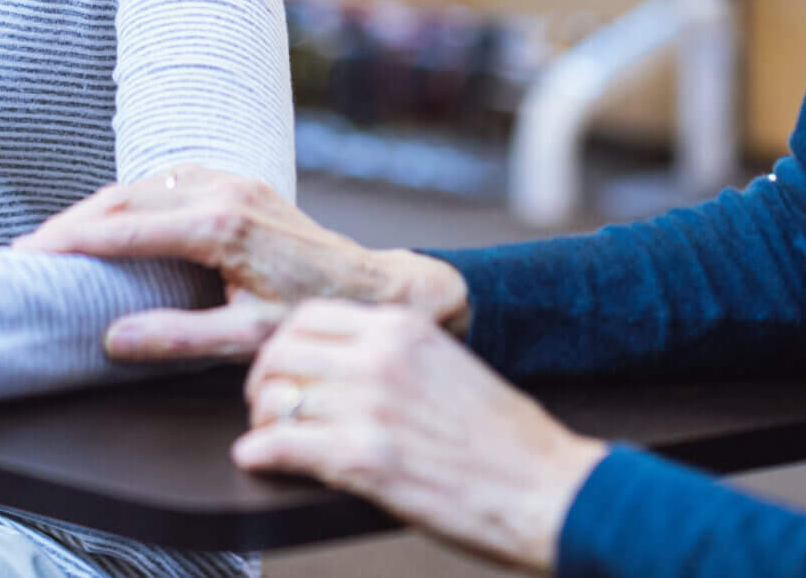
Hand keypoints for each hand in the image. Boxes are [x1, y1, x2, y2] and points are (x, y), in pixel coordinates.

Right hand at [13, 164, 467, 361]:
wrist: (374, 284)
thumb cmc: (313, 314)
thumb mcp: (248, 337)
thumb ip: (178, 338)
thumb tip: (111, 338)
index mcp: (220, 227)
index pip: (125, 229)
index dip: (71, 241)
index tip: (28, 254)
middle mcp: (222, 192)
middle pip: (124, 199)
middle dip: (70, 222)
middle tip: (24, 247)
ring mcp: (230, 180)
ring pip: (142, 185)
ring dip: (96, 208)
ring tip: (55, 234)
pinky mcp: (236, 182)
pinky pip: (166, 182)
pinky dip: (129, 199)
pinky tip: (109, 217)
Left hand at [233, 301, 602, 573]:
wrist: (549, 488)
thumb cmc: (509, 441)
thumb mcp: (449, 367)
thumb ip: (397, 356)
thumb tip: (345, 366)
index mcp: (403, 329)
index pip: (310, 315)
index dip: (285, 343)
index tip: (284, 366)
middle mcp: (380, 358)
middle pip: (282, 351)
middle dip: (264, 380)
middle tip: (266, 404)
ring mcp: (370, 406)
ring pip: (276, 397)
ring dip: (261, 419)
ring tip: (266, 435)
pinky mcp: (364, 459)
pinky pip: (281, 444)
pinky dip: (259, 453)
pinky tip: (256, 459)